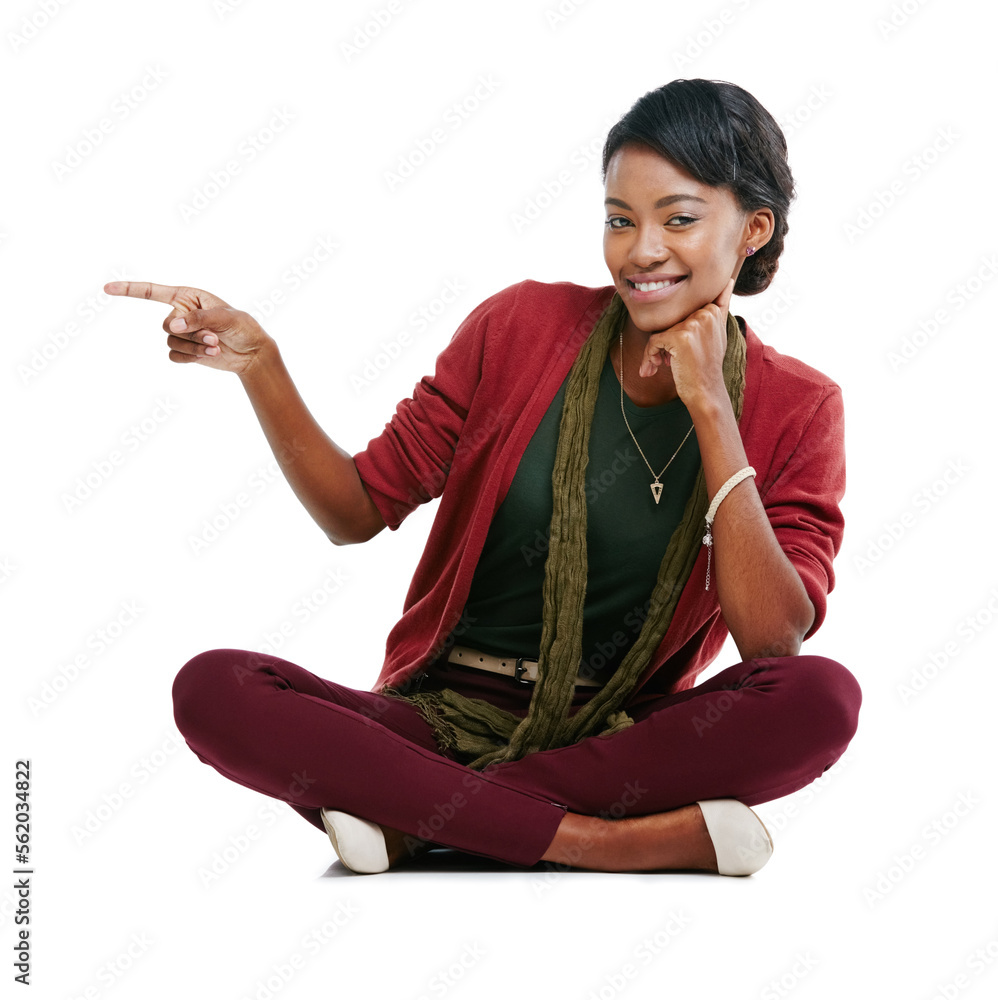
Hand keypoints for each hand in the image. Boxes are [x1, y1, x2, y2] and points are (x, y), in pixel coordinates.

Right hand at [103, 280, 272, 376]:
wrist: (252, 352)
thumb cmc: (243, 327)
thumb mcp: (225, 317)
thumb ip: (198, 319)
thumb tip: (172, 326)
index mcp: (188, 296)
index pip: (152, 292)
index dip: (129, 290)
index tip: (106, 289)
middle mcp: (181, 313)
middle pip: (166, 325)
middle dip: (191, 333)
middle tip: (214, 337)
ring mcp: (182, 332)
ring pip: (171, 342)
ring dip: (194, 347)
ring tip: (215, 346)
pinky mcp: (185, 350)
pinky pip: (174, 356)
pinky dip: (190, 358)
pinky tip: (208, 355)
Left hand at [638, 277, 734, 410]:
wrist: (706, 392)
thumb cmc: (707, 366)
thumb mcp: (718, 333)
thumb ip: (720, 307)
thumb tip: (728, 279)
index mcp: (712, 310)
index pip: (681, 313)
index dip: (676, 332)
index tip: (681, 350)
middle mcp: (705, 313)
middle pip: (669, 321)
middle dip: (663, 342)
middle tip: (667, 359)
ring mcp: (693, 324)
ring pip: (659, 331)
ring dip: (654, 350)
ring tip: (660, 364)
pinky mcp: (680, 337)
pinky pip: (653, 341)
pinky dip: (648, 356)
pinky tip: (653, 369)